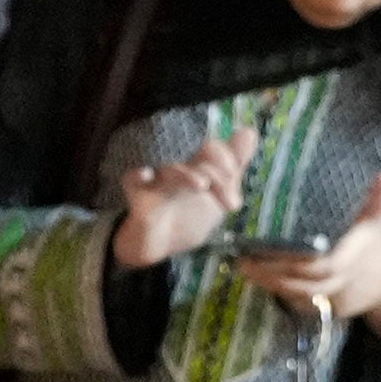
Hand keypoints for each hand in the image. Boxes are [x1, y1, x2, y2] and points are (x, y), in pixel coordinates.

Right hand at [109, 140, 247, 270]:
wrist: (162, 249)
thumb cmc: (189, 218)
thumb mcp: (218, 197)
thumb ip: (233, 168)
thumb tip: (248, 131)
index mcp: (199, 168)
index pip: (212, 151)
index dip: (227, 160)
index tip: (235, 188)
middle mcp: (179, 171)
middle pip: (197, 161)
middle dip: (218, 179)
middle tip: (233, 204)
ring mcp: (158, 183)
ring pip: (171, 170)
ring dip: (186, 175)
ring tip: (202, 185)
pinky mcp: (138, 198)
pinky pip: (132, 181)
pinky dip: (137, 175)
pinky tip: (145, 174)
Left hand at [254, 172, 380, 331]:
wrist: (379, 283)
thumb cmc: (369, 246)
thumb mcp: (375, 223)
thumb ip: (378, 201)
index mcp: (352, 259)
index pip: (324, 266)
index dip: (298, 262)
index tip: (272, 249)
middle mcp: (339, 280)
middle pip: (305, 283)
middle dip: (274, 273)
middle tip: (245, 259)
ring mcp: (327, 296)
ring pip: (295, 295)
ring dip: (268, 283)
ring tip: (243, 266)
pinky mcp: (315, 306)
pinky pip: (292, 302)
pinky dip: (272, 291)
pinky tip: (252, 277)